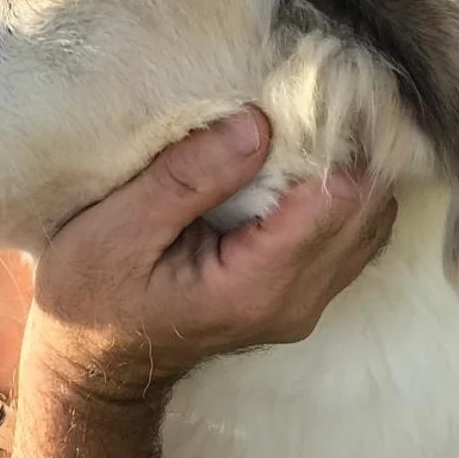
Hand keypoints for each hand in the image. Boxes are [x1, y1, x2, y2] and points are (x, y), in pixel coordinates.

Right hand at [24, 107, 396, 401]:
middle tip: (305, 98)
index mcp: (255, 286)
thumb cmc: (91, 297)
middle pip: (366, 208)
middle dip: (346, 149)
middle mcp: (296, 302)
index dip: (332, 138)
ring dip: (345, 170)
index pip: (338, 199)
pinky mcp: (300, 296)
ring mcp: (303, 304)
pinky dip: (336, 195)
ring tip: (300, 127)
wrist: (92, 366)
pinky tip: (298, 165)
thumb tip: (258, 123)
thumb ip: (188, 178)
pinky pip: (348, 237)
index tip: (301, 92)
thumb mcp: (117, 230)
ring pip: (367, 222)